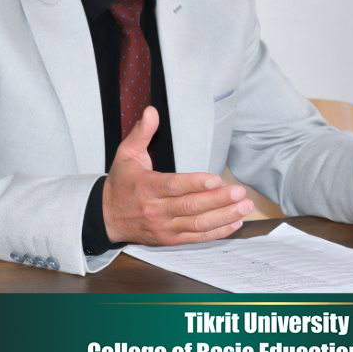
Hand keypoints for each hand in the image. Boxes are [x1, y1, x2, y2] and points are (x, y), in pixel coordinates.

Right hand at [102, 107, 252, 244]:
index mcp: (146, 187)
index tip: (215, 179)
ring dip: (224, 217)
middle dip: (218, 200)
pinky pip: (197, 238)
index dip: (195, 184)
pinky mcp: (171, 239)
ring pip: (198, 224)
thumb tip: (151, 112)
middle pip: (190, 207)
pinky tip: (235, 223)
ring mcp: (164, 227)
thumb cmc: (121, 183)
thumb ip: (141, 133)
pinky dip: (218, 232)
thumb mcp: (126, 154)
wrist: (108, 216)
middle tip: (240, 192)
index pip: (173, 186)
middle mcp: (156, 210)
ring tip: (244, 207)